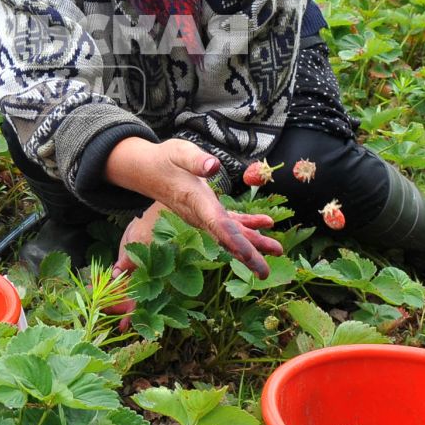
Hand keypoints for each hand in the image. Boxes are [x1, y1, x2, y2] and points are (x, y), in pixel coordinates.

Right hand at [117, 140, 282, 276]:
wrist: (147, 171)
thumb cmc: (164, 159)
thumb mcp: (178, 152)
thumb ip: (196, 160)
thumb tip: (213, 166)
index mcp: (196, 201)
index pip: (217, 224)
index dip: (235, 241)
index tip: (249, 256)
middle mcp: (200, 215)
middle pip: (227, 238)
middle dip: (247, 254)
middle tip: (265, 272)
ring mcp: (203, 216)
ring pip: (231, 234)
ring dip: (254, 243)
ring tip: (278, 250)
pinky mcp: (206, 212)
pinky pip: (229, 223)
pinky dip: (248, 226)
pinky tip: (266, 224)